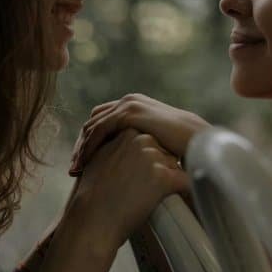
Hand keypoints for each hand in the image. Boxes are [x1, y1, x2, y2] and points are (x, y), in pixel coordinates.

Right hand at [38, 129, 188, 271]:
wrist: (90, 221)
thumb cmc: (92, 195)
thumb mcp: (100, 158)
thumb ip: (117, 147)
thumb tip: (132, 149)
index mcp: (126, 131)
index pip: (151, 143)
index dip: (148, 163)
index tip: (139, 178)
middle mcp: (141, 139)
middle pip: (165, 153)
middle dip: (160, 170)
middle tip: (143, 189)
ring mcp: (153, 156)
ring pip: (175, 167)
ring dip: (169, 182)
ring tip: (149, 198)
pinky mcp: (163, 177)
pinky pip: (185, 182)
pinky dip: (185, 193)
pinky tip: (175, 202)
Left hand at [69, 93, 209, 174]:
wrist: (198, 141)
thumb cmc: (182, 148)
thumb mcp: (154, 143)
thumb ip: (138, 144)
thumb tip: (127, 161)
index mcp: (134, 105)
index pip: (101, 121)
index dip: (89, 143)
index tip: (82, 164)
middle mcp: (128, 100)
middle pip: (93, 122)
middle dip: (81, 145)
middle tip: (74, 168)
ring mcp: (128, 104)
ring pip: (93, 126)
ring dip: (81, 148)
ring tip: (75, 170)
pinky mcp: (130, 112)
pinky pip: (100, 129)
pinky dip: (89, 147)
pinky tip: (84, 165)